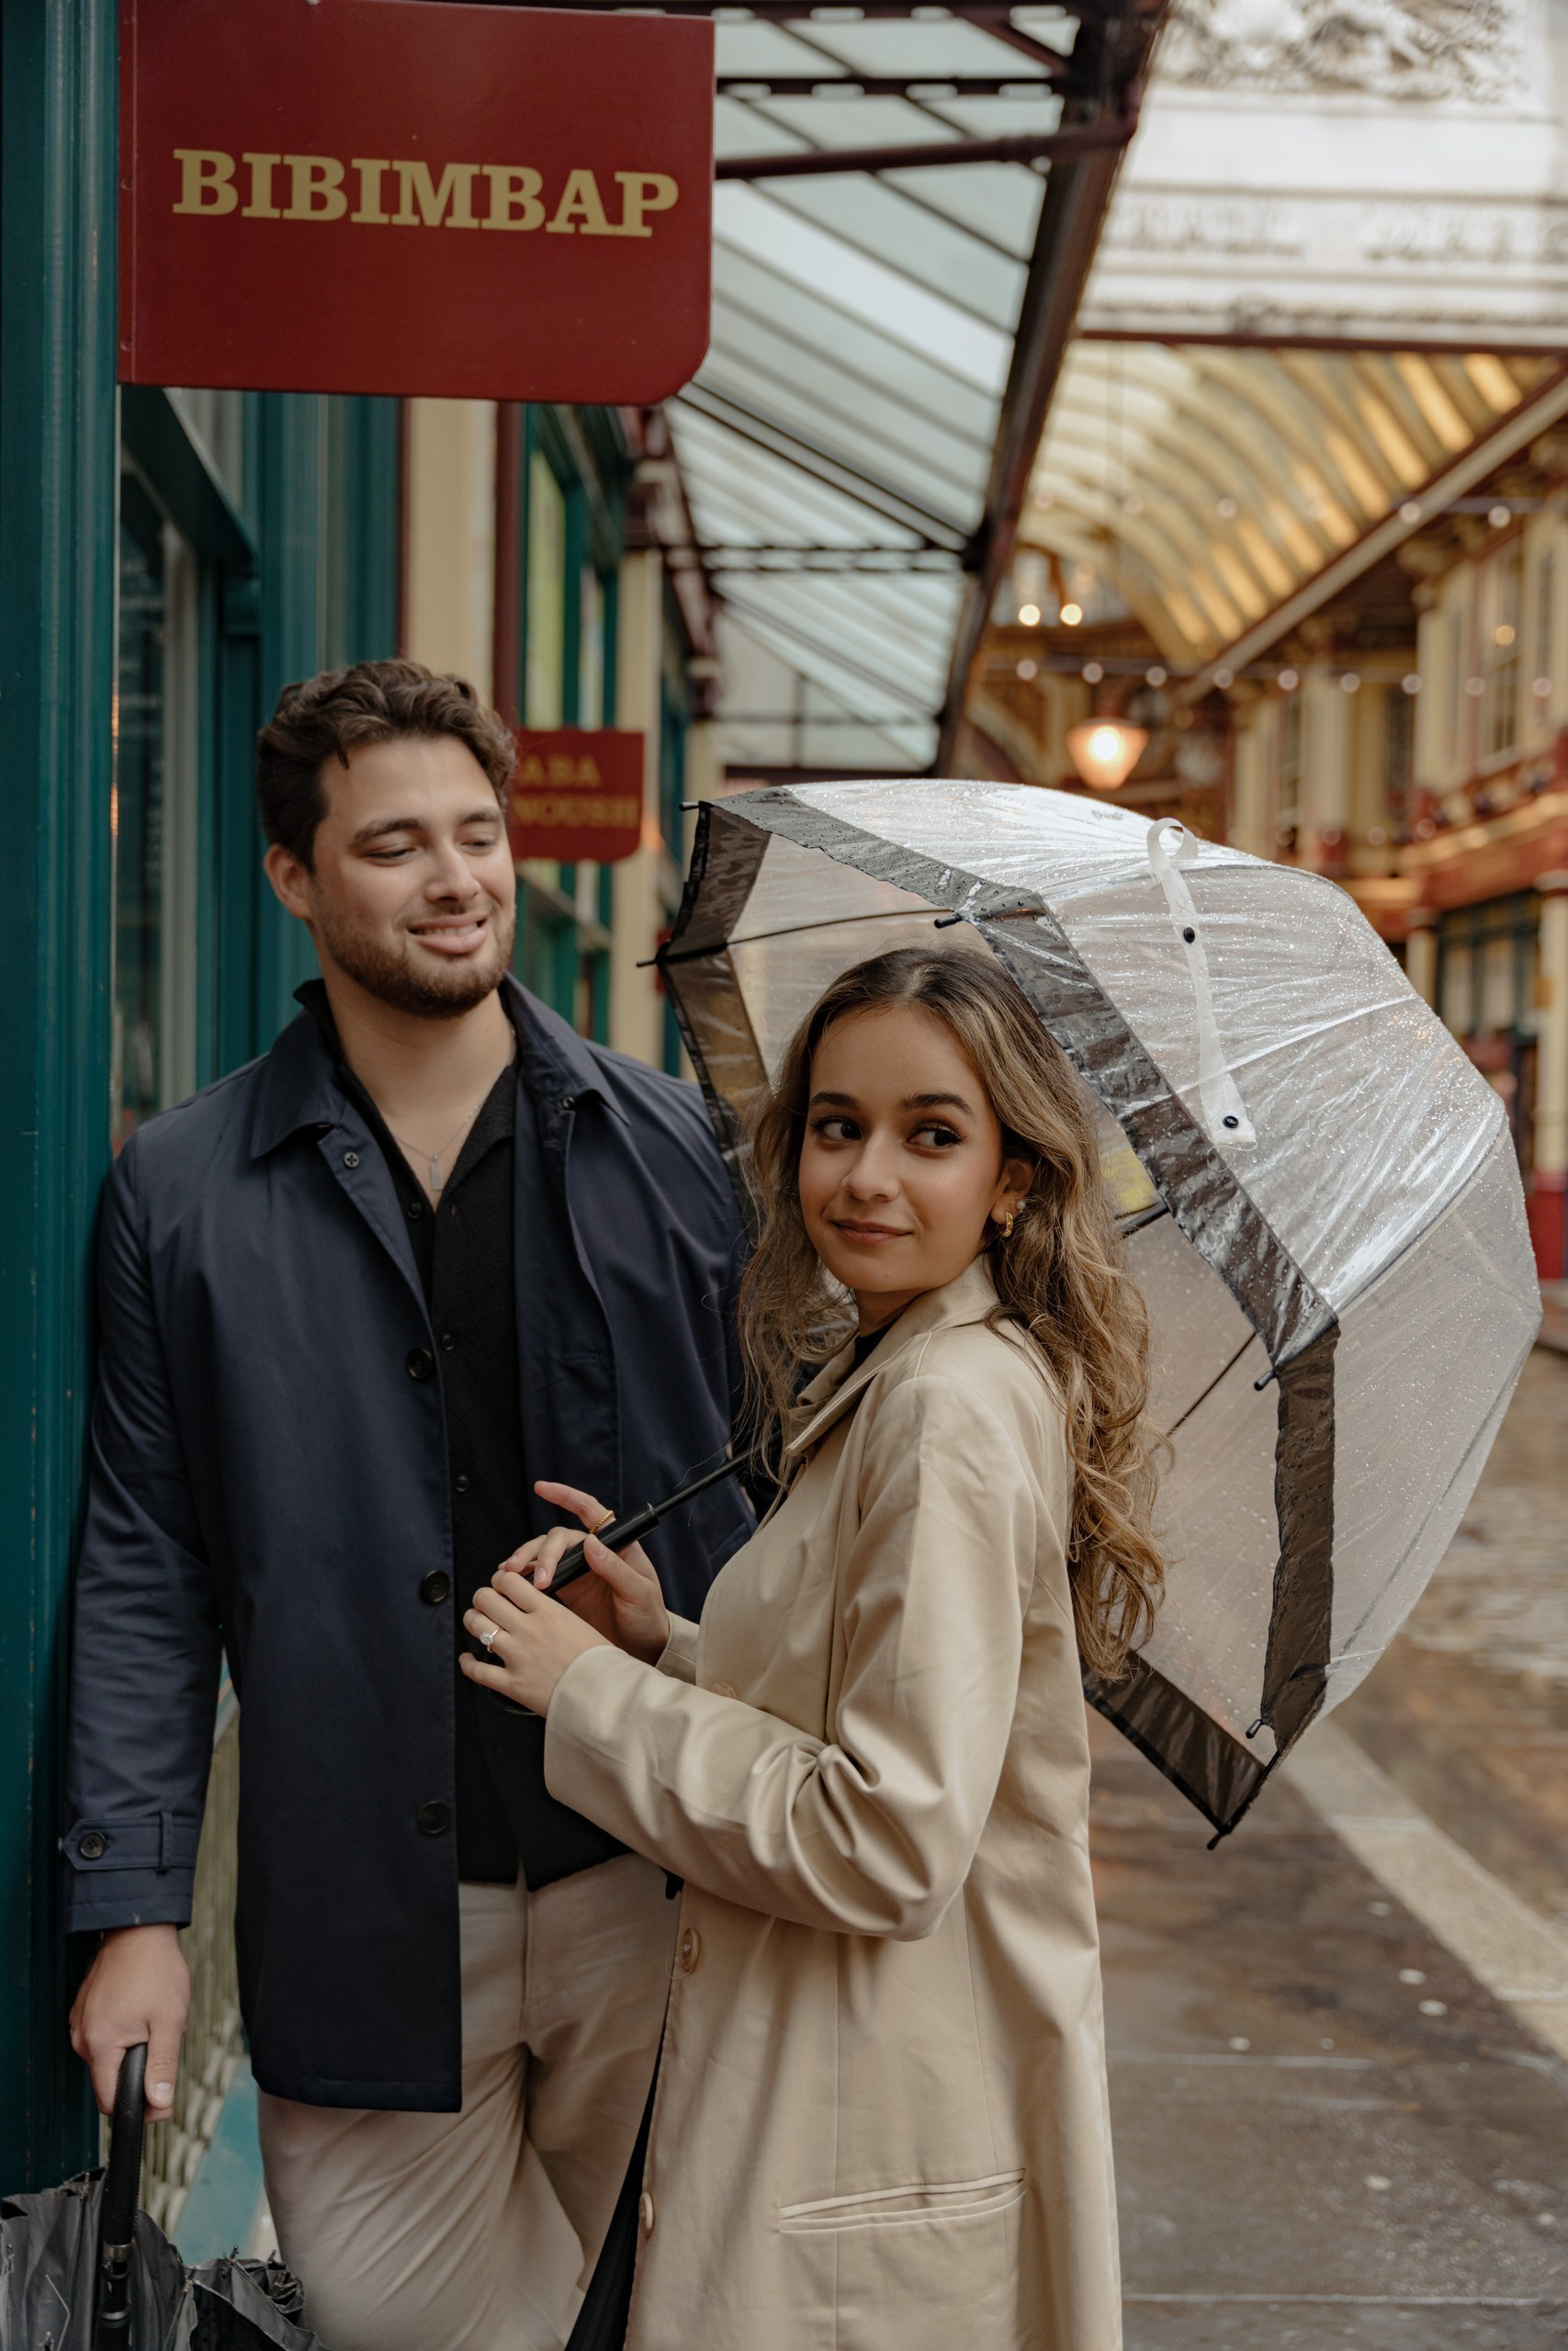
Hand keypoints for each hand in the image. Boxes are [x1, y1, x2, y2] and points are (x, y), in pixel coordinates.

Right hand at [70, 1923, 189, 2120]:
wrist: (138, 1931)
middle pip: (110, 2080)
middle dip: (138, 2072)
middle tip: (162, 2041)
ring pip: (109, 2059)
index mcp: (99, 2045)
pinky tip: (138, 2012)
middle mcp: (82, 2039)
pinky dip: (122, 2035)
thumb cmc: (155, 1971)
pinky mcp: (84, 2014)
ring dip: (131, 2052)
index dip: (137, 2106)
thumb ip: (163, 2066)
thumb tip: (159, 2104)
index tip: (161, 2099)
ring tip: (151, 2021)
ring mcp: (80, 2025)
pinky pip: (103, 2039)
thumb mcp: (169, 2020)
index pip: (110, 2101)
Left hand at [462, 1568, 611, 1714]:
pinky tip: (468, 1660)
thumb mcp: (579, 1623)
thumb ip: (553, 1613)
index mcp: (547, 1611)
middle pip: (485, 1599)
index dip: (499, 1580)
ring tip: (476, 1624)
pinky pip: (477, 1670)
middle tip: (485, 1603)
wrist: (604, 1693)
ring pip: (477, 1627)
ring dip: (473, 1622)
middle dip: (482, 1598)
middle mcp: (528, 1629)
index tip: (500, 1585)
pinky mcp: (512, 1683)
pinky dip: (468, 1663)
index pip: (508, 1580)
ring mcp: (517, 1656)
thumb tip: (537, 1608)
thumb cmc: (599, 1661)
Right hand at [499, 1481, 670, 1663]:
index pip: (591, 1512)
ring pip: (545, 1553)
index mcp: (616, 1546)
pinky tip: (509, 1580)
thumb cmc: (648, 1616)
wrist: (642, 1648)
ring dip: (528, 1559)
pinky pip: (541, 1575)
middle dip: (544, 1552)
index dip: (567, 1496)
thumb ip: (616, 1569)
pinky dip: (525, 1575)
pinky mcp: (566, 1590)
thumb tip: (591, 1542)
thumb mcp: (639, 1592)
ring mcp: (578, 1571)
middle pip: (560, 1538)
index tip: (542, 1488)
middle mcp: (593, 1553)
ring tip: (512, 1574)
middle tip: (540, 1578)